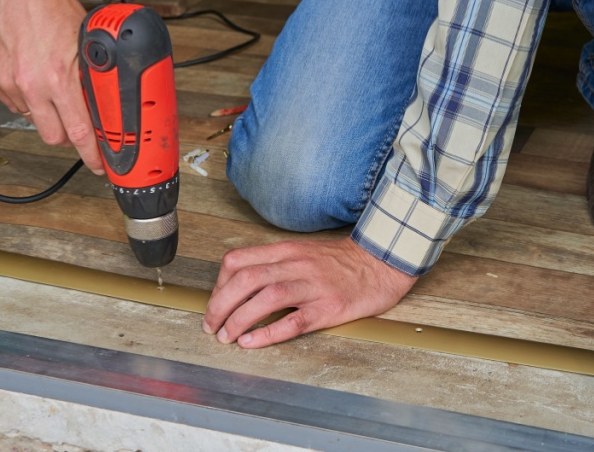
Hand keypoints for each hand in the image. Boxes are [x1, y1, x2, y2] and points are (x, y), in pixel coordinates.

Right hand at [0, 0, 103, 173]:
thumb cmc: (55, 8)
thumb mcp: (87, 43)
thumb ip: (93, 75)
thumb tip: (108, 101)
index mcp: (59, 78)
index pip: (80, 132)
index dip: (92, 154)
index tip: (101, 166)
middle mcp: (31, 86)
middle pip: (54, 137)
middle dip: (69, 135)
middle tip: (78, 123)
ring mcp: (8, 83)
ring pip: (33, 119)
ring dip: (46, 112)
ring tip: (53, 86)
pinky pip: (13, 103)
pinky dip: (26, 97)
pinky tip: (33, 75)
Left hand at [203, 238, 415, 348]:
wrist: (382, 262)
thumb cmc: (343, 262)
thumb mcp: (303, 252)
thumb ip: (275, 263)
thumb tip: (242, 283)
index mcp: (287, 251)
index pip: (239, 261)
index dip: (218, 284)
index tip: (214, 302)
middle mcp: (296, 265)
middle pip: (246, 279)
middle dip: (220, 305)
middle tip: (211, 325)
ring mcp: (313, 286)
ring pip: (266, 298)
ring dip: (239, 320)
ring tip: (226, 336)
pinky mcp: (329, 308)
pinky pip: (294, 321)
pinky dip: (268, 333)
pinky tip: (252, 342)